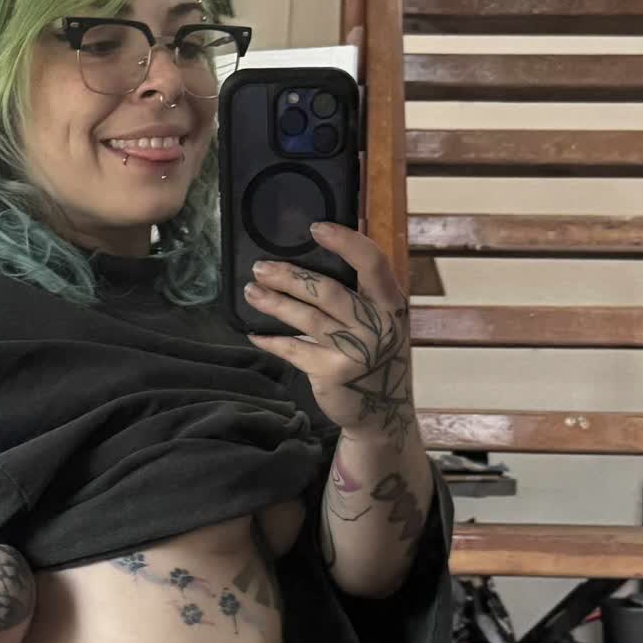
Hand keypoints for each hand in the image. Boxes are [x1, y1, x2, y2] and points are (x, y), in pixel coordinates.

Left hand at [242, 220, 415, 447]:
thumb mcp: (383, 323)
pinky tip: (255, 334)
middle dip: (289, 277)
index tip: (315, 228)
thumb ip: (361, 296)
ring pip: (306, 318)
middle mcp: (377, 325)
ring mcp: (355, 351)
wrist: (382, 414)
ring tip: (251, 292)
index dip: (344, 242)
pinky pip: (294, 349)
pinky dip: (272, 341)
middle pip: (327, 291)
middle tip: (260, 268)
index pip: (372, 263)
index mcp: (391, 304)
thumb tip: (314, 260)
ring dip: (274, 303)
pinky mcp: (331, 373)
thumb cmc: (377, 357)